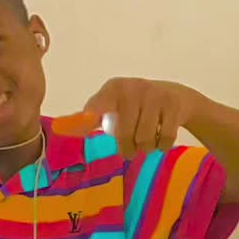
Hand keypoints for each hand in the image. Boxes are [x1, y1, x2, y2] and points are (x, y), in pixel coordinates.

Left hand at [54, 78, 195, 159]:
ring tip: (147, 141)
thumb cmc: (137, 106)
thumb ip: (90, 118)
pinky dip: (162, 145)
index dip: (89, 117)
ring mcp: (154, 95)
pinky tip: (162, 137)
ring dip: (146, 148)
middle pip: (124, 134)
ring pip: (145, 139)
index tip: (85, 123)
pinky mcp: (173, 104)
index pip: (97, 106)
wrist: (177, 97)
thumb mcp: (114, 106)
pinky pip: (164, 139)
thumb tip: (61, 127)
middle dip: (128, 149)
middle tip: (131, 150)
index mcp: (113, 89)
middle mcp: (132, 88)